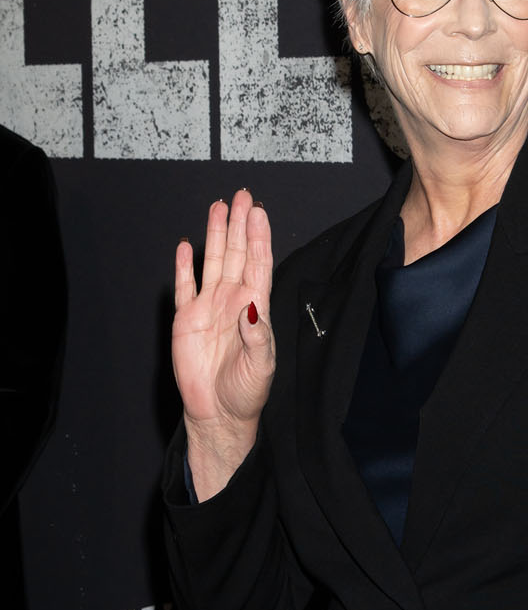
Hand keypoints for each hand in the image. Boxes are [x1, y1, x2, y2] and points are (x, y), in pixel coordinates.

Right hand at [172, 190, 274, 498]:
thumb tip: (251, 307)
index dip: (259, 238)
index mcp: (255, 310)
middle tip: (242, 196)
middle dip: (239, 225)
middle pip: (237, 254)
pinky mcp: (186, 320)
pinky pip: (184, 287)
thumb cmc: (246, 392)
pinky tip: (186, 247)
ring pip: (213, 262)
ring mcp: (209, 308)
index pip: (259, 265)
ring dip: (216, 235)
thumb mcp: (261, 367)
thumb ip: (258, 337)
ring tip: (218, 207)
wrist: (218, 413)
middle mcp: (233, 302)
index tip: (259, 212)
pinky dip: (184, 267)